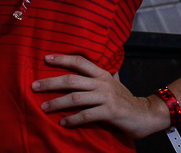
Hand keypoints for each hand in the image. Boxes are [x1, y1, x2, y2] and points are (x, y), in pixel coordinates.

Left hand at [32, 54, 168, 138]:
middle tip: (34, 86)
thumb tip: (92, 63)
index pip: (79, 62)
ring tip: (43, 107)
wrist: (146, 114)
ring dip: (57, 103)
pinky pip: (86, 115)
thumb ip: (101, 74)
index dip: (62, 59)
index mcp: (102, 74)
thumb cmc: (126, 99)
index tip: (46, 58)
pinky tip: (63, 122)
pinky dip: (72, 119)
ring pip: (76, 98)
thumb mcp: (114, 82)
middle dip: (51, 82)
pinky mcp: (110, 112)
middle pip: (71, 80)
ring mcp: (106, 97)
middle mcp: (102, 83)